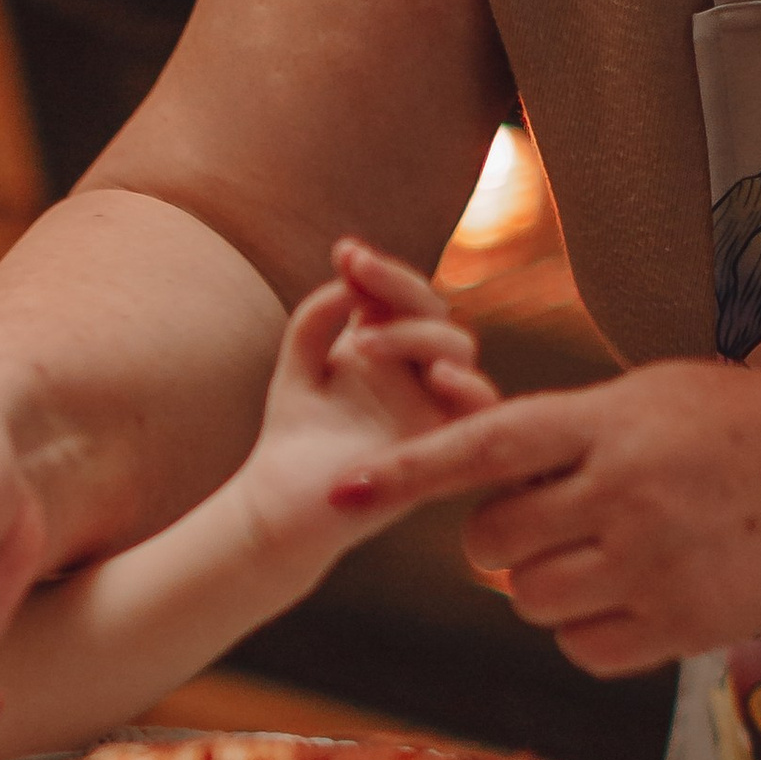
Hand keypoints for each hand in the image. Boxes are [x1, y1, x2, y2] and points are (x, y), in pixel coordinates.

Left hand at [240, 237, 499, 551]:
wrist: (281, 507)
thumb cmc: (295, 435)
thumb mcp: (299, 365)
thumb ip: (316, 320)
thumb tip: (348, 284)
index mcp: (394, 348)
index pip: (406, 297)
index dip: (381, 271)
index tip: (344, 252)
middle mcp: (422, 374)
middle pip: (437, 315)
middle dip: (397, 288)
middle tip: (355, 275)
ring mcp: (437, 409)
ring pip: (457, 353)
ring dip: (416, 335)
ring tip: (362, 340)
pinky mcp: (445, 449)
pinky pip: (479, 413)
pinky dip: (467, 390)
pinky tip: (435, 376)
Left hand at [318, 357, 760, 675]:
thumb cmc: (730, 429)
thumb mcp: (647, 397)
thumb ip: (563, 429)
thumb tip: (474, 467)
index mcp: (607, 423)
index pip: (482, 447)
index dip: (406, 472)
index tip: (340, 491)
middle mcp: (624, 493)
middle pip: (492, 541)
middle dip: (499, 538)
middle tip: (548, 520)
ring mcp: (652, 563)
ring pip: (529, 600)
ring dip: (541, 586)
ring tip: (600, 553)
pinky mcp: (679, 623)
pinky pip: (580, 645)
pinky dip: (585, 630)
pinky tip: (628, 594)